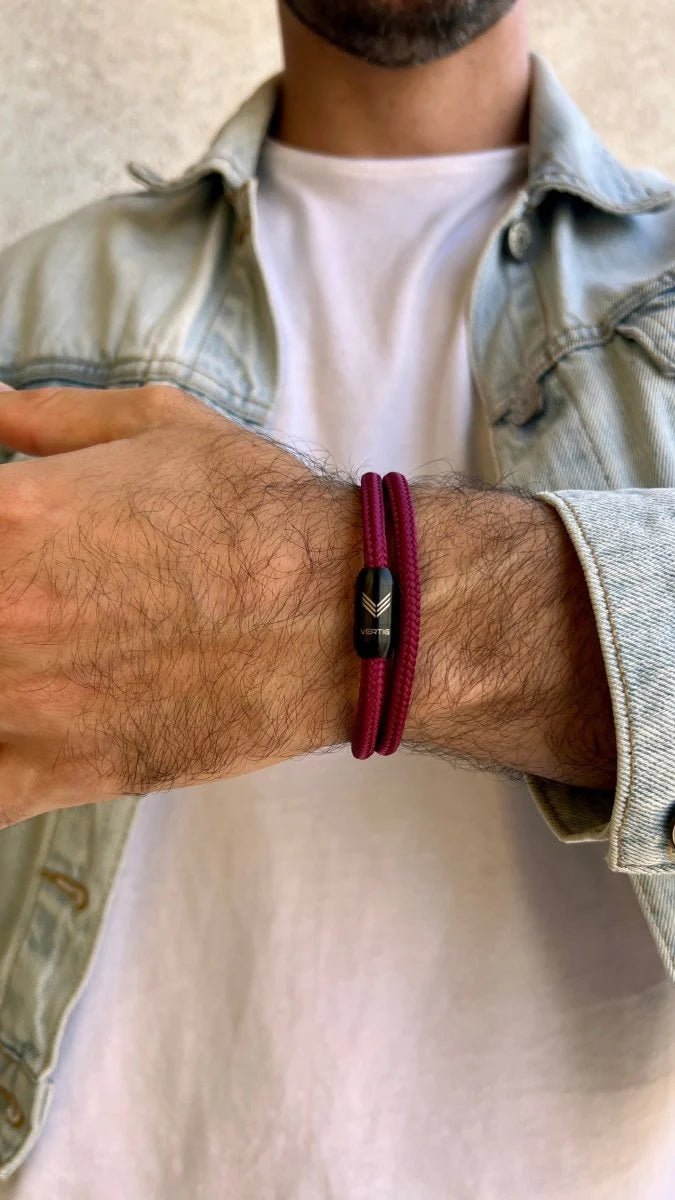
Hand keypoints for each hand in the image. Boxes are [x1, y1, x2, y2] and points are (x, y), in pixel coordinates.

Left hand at [0, 384, 360, 828]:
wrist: (344, 612)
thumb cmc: (255, 514)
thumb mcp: (154, 425)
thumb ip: (41, 417)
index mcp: (7, 518)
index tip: (2, 538)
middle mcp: (1, 616)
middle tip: (27, 600)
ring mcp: (28, 705)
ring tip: (21, 653)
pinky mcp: (67, 771)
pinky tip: (11, 728)